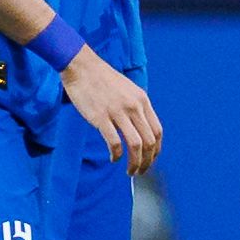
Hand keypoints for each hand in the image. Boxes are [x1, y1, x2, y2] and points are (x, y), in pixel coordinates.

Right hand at [62, 46, 160, 171]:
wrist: (82, 67)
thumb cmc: (103, 80)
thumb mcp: (128, 90)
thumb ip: (136, 107)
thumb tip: (141, 129)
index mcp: (142, 100)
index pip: (157, 131)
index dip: (156, 150)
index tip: (150, 160)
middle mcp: (133, 107)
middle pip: (149, 142)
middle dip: (147, 162)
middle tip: (140, 171)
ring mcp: (118, 112)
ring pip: (135, 145)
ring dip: (134, 163)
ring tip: (129, 171)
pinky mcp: (101, 118)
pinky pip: (114, 143)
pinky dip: (116, 156)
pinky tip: (113, 159)